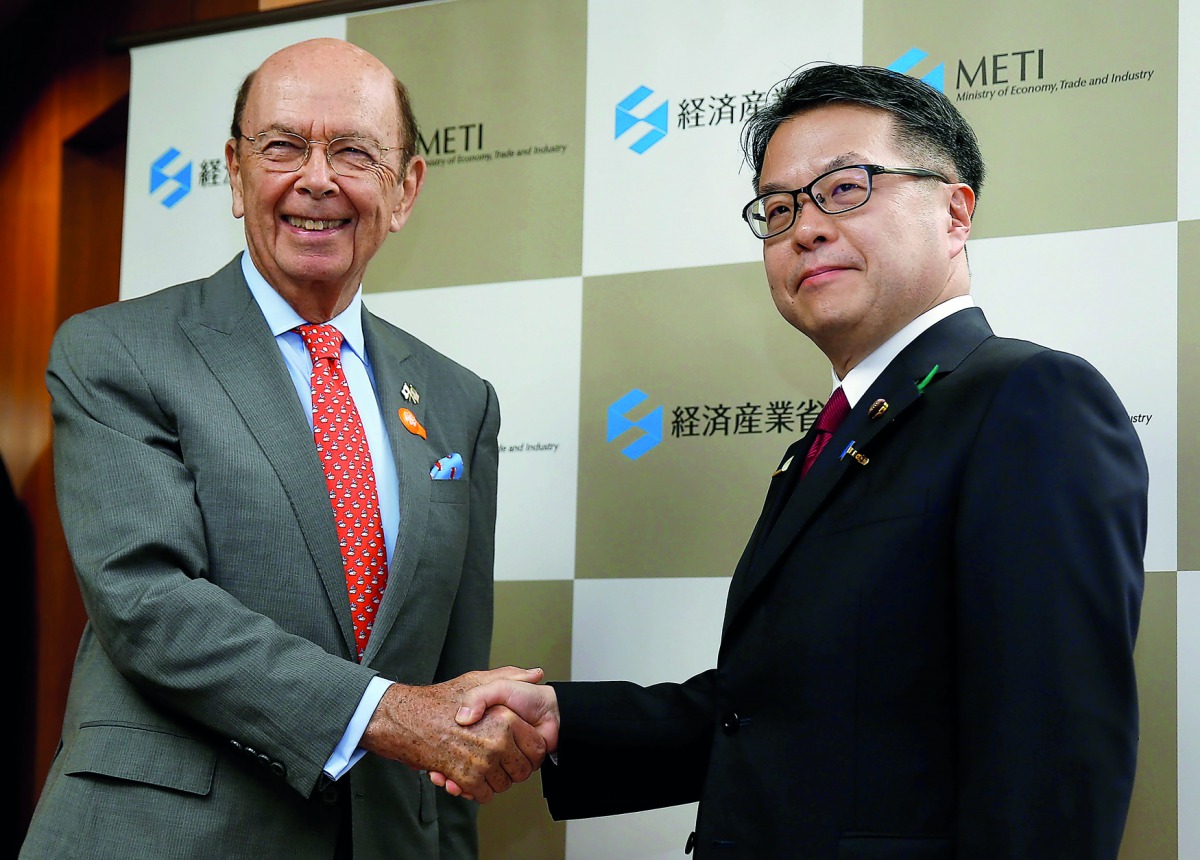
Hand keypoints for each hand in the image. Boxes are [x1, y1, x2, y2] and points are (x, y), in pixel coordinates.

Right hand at [359, 666, 545, 802]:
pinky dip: (478, 790)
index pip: (537, 748)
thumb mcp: (477, 680)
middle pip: (522, 771)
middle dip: (513, 769)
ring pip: (504, 785)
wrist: (407, 719)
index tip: (520, 749)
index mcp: (505, 718)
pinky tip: (469, 776)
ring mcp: (482, 762)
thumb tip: (537, 674)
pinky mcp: (465, 779)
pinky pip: (484, 794)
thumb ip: (510, 676)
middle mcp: (496, 741)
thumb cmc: (440, 700)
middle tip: (500, 760)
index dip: (530, 751)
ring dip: (494, 780)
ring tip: (482, 766)